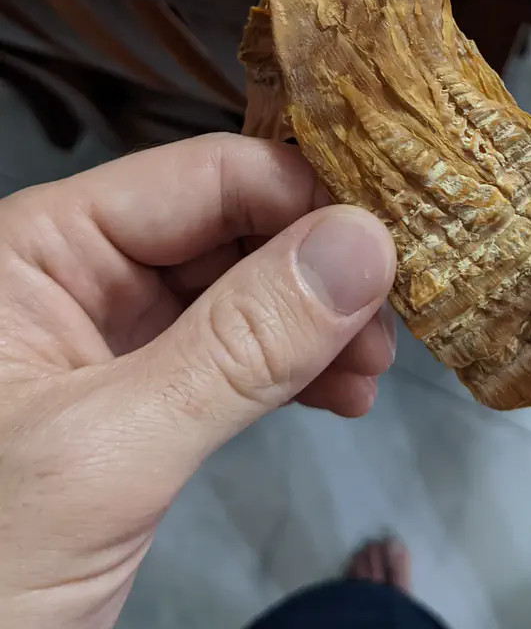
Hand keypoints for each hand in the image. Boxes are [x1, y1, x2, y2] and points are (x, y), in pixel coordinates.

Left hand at [0, 134, 395, 628]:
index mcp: (43, 248)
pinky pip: (234, 358)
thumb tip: (363, 245)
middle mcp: (80, 274)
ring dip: (318, 326)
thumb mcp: (111, 451)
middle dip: (319, 273)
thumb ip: (240, 345)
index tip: (389, 246)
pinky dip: (293, 372)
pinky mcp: (141, 399)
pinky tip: (341, 394)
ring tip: (371, 370)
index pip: (202, 177)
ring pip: (245, 294)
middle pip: (233, 229)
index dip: (304, 198)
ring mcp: (112, 338)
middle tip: (389, 323)